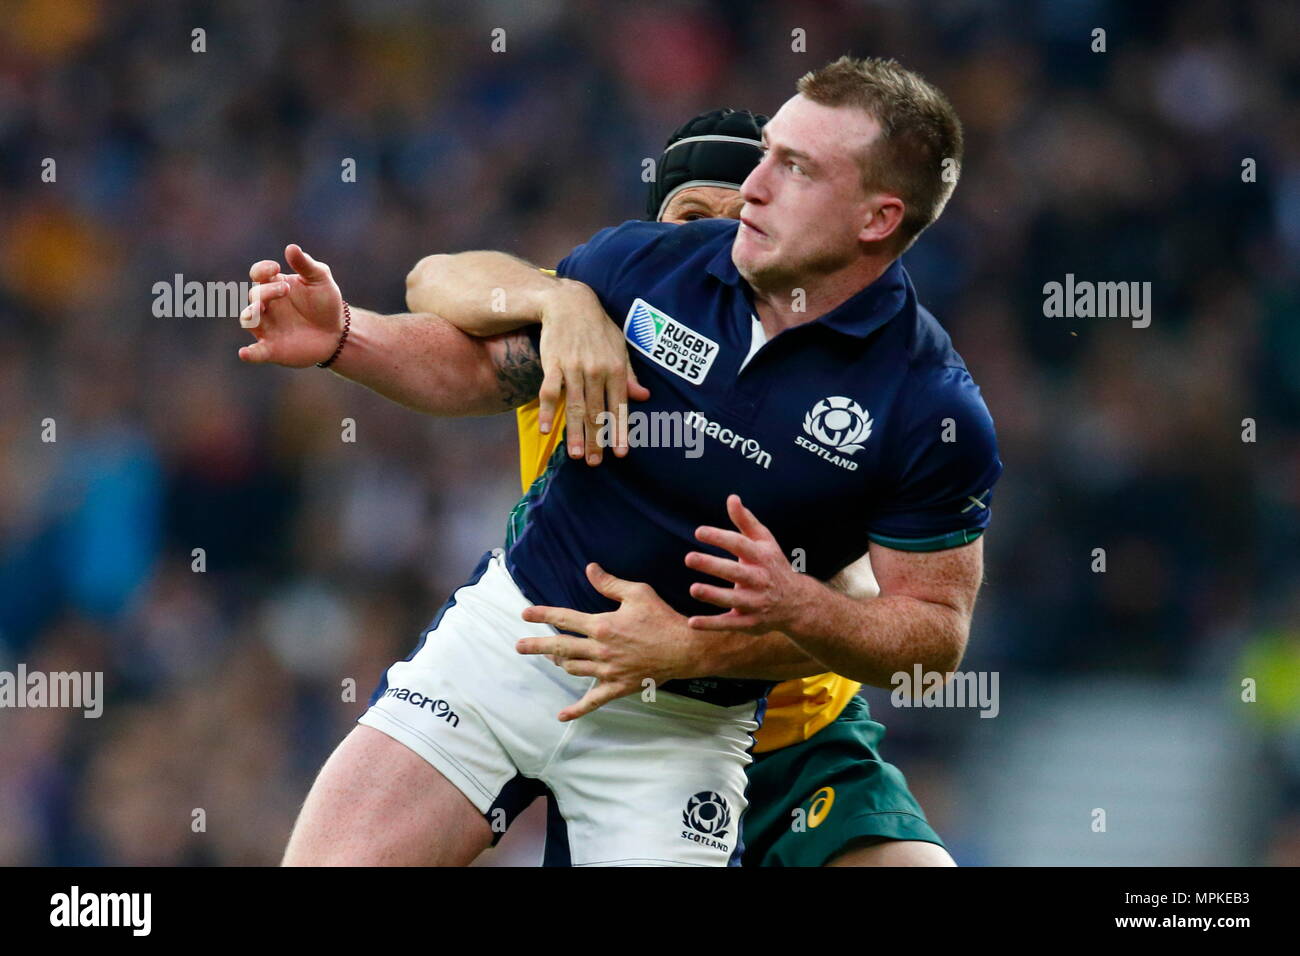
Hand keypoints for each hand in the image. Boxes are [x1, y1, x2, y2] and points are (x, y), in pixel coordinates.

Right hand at [238, 244, 344, 367]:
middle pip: (255, 295)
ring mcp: (267, 327)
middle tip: (286, 290)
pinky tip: (245, 354)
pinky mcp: (273, 349)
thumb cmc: (326, 303)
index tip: (276, 268)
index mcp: (274, 285)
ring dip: (251, 314)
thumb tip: (291, 247)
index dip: (262, 269)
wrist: (338, 332)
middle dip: (267, 291)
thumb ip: (306, 265)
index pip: (258, 274)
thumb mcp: (320, 280)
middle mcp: (266, 306)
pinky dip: (249, 354)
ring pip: (248, 319)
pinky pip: (256, 352)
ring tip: (260, 309)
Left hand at [517, 563, 689, 720]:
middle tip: (519, 646)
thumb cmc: (662, 618)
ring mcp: (608, 670)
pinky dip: (576, 709)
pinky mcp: (618, 687)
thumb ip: (610, 583)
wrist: (685, 648)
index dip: (543, 615)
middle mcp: (601, 649)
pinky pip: (593, 700)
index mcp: (602, 625)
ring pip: (574, 669)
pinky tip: (561, 715)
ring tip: (550, 659)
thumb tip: (589, 569)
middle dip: (537, 646)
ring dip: (559, 664)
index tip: (525, 614)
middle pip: (562, 648)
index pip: (565, 619)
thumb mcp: (637, 593)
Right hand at [536, 280, 649, 465]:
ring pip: (573, 406)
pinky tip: (546, 429)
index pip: (619, 407)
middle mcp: (596, 370)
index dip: (620, 431)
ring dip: (574, 433)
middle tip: (595, 462)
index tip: (620, 453)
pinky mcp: (553, 364)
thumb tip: (644, 397)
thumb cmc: (598, 328)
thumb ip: (630, 375)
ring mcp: (573, 368)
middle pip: (595, 412)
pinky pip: (548, 392)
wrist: (570, 303)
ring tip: (575, 455)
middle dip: (596, 440)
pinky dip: (546, 411)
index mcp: (616, 368)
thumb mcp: (620, 347)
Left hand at [686, 494, 813, 633]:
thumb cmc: (773, 566)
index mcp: (762, 558)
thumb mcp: (765, 542)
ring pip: (733, 600)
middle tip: (689, 558)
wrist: (798, 603)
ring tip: (693, 589)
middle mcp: (759, 580)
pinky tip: (691, 622)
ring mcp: (755, 603)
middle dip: (713, 565)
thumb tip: (731, 498)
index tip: (699, 532)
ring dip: (713, 595)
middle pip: (735, 572)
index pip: (740, 545)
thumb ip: (746, 521)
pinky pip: (729, 624)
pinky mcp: (749, 622)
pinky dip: (711, 625)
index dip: (720, 537)